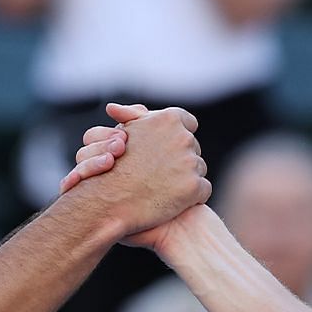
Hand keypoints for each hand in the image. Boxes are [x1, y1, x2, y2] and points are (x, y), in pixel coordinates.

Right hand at [67, 104, 208, 240]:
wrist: (108, 201)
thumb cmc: (113, 166)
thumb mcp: (123, 133)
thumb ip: (135, 117)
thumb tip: (139, 110)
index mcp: (169, 119)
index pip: (188, 123)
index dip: (178, 136)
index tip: (168, 148)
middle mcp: (183, 137)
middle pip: (193, 147)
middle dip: (181, 158)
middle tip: (159, 172)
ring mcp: (190, 163)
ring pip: (199, 169)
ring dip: (186, 177)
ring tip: (161, 187)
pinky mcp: (194, 187)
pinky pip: (203, 190)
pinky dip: (192, 197)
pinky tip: (172, 200)